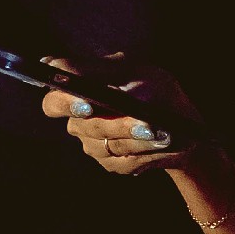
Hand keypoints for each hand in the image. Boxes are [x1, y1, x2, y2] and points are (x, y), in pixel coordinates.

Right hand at [42, 60, 204, 176]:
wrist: (181, 124)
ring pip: (108, 144)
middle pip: (82, 125)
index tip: (85, 102)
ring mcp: (93, 143)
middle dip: (113, 123)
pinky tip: (163, 141)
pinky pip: (124, 160)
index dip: (64, 101)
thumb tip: (70, 70)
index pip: (54, 97)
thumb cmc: (154, 89)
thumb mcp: (136, 71)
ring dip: (136, 136)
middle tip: (138, 122)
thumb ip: (105, 70)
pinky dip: (146, 150)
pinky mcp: (111, 162)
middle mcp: (79, 119)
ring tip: (161, 129)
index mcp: (78, 90)